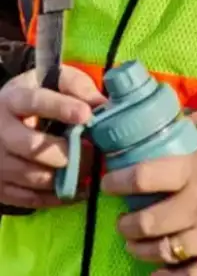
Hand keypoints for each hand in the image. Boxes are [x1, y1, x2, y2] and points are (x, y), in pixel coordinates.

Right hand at [0, 65, 105, 208]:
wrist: (4, 116)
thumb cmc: (39, 93)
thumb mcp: (54, 80)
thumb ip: (77, 87)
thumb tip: (103, 106)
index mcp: (14, 99)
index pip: (35, 102)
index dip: (61, 108)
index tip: (86, 114)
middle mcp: (0, 131)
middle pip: (31, 147)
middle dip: (66, 151)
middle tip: (93, 151)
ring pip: (31, 175)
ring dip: (64, 176)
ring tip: (90, 169)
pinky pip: (28, 198)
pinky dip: (56, 197)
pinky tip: (79, 189)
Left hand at [103, 112, 196, 275]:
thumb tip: (174, 119)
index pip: (145, 177)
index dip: (119, 181)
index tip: (109, 183)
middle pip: (146, 224)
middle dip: (126, 225)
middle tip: (123, 221)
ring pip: (162, 252)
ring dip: (141, 250)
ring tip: (137, 244)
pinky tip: (154, 275)